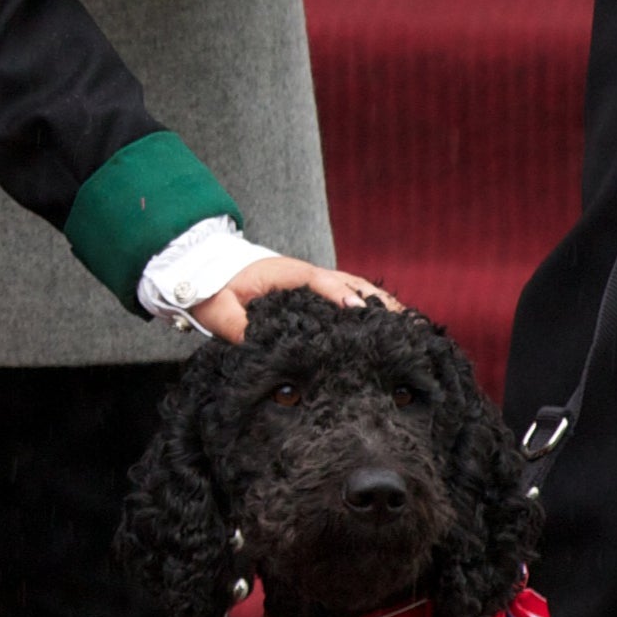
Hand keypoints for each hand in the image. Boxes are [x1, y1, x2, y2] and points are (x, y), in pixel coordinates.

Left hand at [191, 255, 396, 343]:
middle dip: (376, 301)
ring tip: (406, 324)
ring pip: (355, 287)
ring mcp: (314, 281)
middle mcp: (307, 274)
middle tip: (402, 322)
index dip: (341, 294)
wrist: (209, 269)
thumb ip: (237, 326)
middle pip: (350, 283)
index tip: (360, 309)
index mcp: (287, 274)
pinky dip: (370, 304)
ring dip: (379, 303)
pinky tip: (388, 323)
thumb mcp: (220, 309)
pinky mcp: (315, 291)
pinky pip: (348, 293)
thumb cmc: (215, 289)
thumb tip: (259, 347)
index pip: (321, 282)